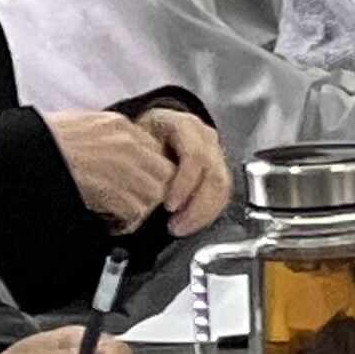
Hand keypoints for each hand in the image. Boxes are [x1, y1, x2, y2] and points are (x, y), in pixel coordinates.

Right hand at [45, 109, 174, 229]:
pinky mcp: (115, 189)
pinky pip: (136, 211)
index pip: (156, 150)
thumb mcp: (76, 128)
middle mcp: (127, 143)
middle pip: (164, 172)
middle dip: (152, 192)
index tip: (137, 185)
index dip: (148, 172)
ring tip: (115, 215)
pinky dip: (123, 222)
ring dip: (138, 209)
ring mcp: (124, 165)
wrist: (19, 154)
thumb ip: (101, 140)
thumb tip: (108, 157)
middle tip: (131, 204)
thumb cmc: (39, 144)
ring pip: (155, 193)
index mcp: (117, 125)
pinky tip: (105, 221)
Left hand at [138, 110, 229, 233]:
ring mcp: (215, 153)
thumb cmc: (139, 135)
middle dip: (196, 205)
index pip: (194, 155)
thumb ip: (137, 159)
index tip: (169, 205)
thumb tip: (134, 189)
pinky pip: (222, 194)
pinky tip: (190, 223)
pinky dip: (207, 213)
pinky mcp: (219, 168)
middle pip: (213, 174)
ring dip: (202, 212)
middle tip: (174, 225)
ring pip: (221, 186)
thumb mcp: (132, 138)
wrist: (150, 129)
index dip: (184, 182)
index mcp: (184, 125)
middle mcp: (205, 138)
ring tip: (180, 228)